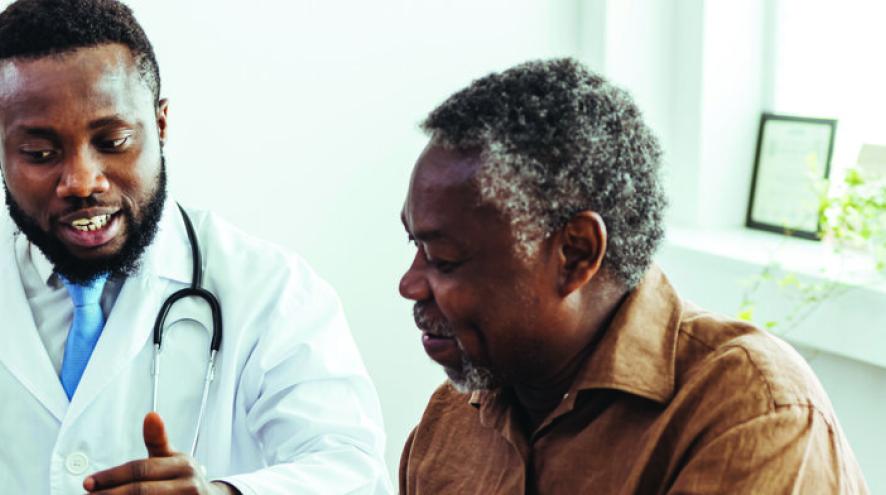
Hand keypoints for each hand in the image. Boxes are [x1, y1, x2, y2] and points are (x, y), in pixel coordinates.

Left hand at [83, 411, 237, 493]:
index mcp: (182, 466)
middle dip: (111, 494)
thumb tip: (151, 414)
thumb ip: (157, 440)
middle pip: (142, 491)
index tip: (89, 482)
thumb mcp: (173, 457)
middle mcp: (188, 486)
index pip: (141, 470)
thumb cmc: (183, 478)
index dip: (112, 476)